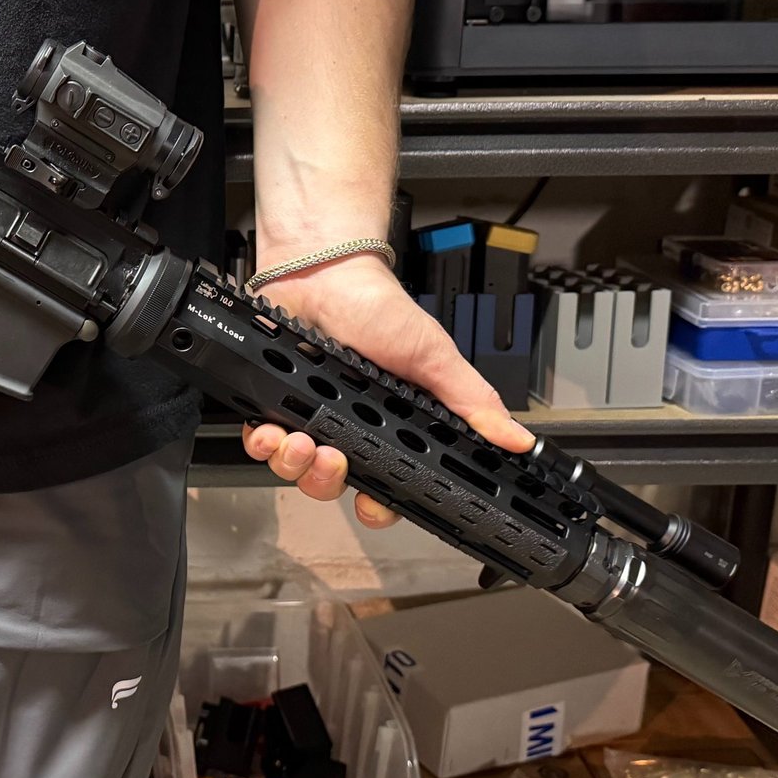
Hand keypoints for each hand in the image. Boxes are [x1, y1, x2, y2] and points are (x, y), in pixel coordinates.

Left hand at [241, 254, 531, 528]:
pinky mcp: (274, 404)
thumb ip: (470, 402)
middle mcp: (348, 428)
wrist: (324, 272)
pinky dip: (264, 443)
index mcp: (390, 427)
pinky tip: (272, 430)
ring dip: (296, 465)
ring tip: (302, 441)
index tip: (374, 505)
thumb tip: (515, 439)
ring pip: (297, 470)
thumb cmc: (379, 310)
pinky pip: (262, 443)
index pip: (388, 483)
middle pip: (335, 485)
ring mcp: (309, 417)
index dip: (379, 504)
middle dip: (329, 483)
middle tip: (335, 461)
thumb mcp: (433, 357)